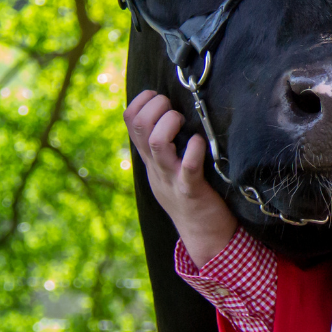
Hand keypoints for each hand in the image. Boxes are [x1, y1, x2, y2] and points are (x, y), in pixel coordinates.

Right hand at [124, 90, 236, 268]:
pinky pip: (189, 167)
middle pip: (138, 124)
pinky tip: (200, 144)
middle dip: (156, 106)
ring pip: (157, 142)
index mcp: (149, 156)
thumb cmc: (189, 191)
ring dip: (171, 123)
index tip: (162, 98)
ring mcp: (171, 177)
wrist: (202, 234)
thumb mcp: (167, 165)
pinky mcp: (191, 190)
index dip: (142, 100)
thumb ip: (164, 141)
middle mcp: (155, 164)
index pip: (129, 118)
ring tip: (184, 124)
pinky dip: (195, 150)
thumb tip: (172, 107)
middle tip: (175, 111)